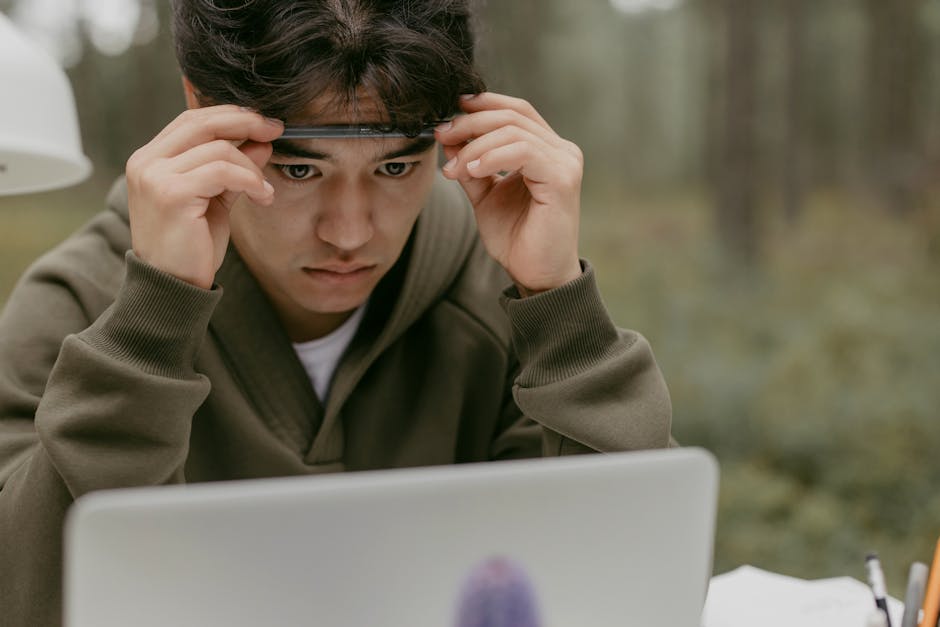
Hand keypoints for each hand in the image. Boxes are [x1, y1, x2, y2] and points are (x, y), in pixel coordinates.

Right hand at [125, 105, 282, 288]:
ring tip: (264, 190)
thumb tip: (261, 140)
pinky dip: (250, 180)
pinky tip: (262, 196)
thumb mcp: (216, 200)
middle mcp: (146, 163)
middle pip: (202, 122)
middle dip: (245, 122)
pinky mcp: (171, 194)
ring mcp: (155, 177)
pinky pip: (223, 171)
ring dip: (252, 167)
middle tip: (276, 130)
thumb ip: (234, 169)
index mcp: (150, 159)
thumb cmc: (191, 247)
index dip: (230, 115)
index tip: (263, 122)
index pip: (191, 120)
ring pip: (218, 149)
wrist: (173, 286)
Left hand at [436, 92, 582, 294]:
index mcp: (546, 150)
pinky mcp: (563, 179)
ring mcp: (565, 162)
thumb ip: (471, 165)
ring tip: (454, 169)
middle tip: (441, 136)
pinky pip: (523, 151)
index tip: (448, 114)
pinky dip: (492, 157)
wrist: (536, 275)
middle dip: (470, 122)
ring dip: (474, 146)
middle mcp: (561, 150)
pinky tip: (472, 171)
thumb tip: (449, 136)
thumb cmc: (516, 239)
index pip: (516, 110)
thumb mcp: (484, 195)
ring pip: (513, 131)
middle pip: (512, 115)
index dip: (482, 104)